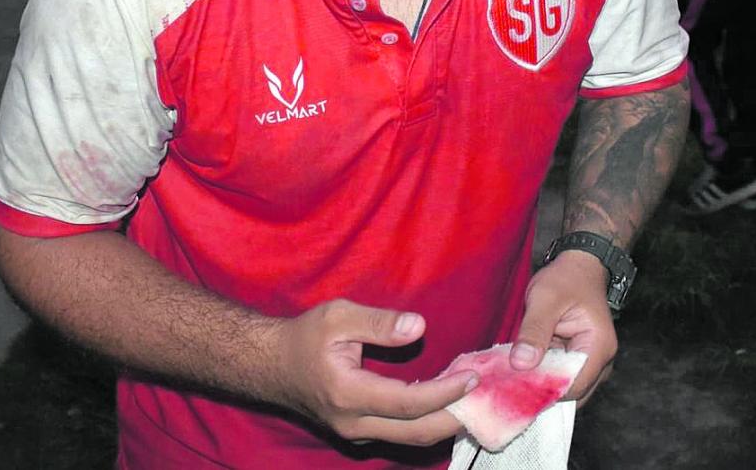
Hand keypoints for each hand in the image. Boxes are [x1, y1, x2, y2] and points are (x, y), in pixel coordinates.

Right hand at [276, 299, 476, 444]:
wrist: (270, 365)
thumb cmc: (304, 336)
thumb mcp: (338, 316)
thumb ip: (379, 323)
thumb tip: (419, 327)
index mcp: (350, 395)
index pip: (409, 403)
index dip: (445, 393)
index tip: (473, 376)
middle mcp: (354, 423)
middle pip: (416, 432)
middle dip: (455, 417)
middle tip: (485, 396)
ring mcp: (354, 433)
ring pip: (409, 438)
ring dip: (443, 422)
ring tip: (472, 399)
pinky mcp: (356, 432)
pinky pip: (398, 434)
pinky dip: (425, 422)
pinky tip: (443, 403)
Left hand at [509, 252, 616, 406]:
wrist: (579, 266)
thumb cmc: (566, 278)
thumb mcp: (545, 298)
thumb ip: (534, 330)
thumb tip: (521, 364)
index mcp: (598, 348)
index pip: (572, 386)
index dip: (544, 390)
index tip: (514, 385)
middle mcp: (600, 361)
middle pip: (569, 392)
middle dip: (540, 388)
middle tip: (508, 381)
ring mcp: (590, 362)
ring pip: (562, 385)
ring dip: (539, 380)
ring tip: (511, 373)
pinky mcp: (577, 358)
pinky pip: (559, 373)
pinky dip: (541, 371)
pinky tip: (521, 364)